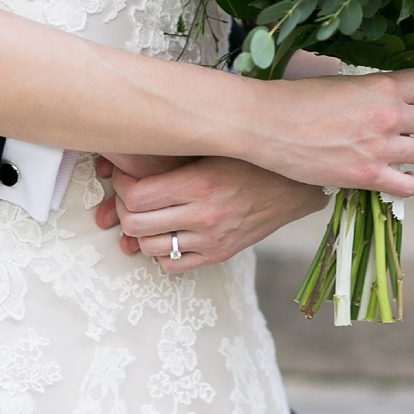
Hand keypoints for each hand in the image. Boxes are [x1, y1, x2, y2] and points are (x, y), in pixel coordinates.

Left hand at [98, 156, 327, 272]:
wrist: (292, 186)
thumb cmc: (247, 159)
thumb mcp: (213, 147)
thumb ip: (175, 153)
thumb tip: (127, 153)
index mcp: (200, 184)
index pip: (136, 195)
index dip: (120, 185)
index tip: (124, 175)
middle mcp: (204, 216)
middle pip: (135, 224)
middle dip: (122, 208)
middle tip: (128, 195)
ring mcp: (212, 240)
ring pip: (148, 248)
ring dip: (139, 232)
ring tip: (146, 215)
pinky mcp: (219, 255)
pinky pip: (172, 267)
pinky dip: (161, 253)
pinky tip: (166, 234)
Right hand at [256, 68, 413, 195]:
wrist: (264, 123)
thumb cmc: (293, 98)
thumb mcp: (338, 82)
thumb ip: (368, 91)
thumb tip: (382, 100)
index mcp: (382, 86)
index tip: (411, 98)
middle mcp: (388, 116)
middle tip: (392, 126)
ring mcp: (381, 148)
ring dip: (407, 150)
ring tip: (385, 149)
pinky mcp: (368, 176)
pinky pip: (410, 185)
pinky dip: (405, 181)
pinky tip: (392, 175)